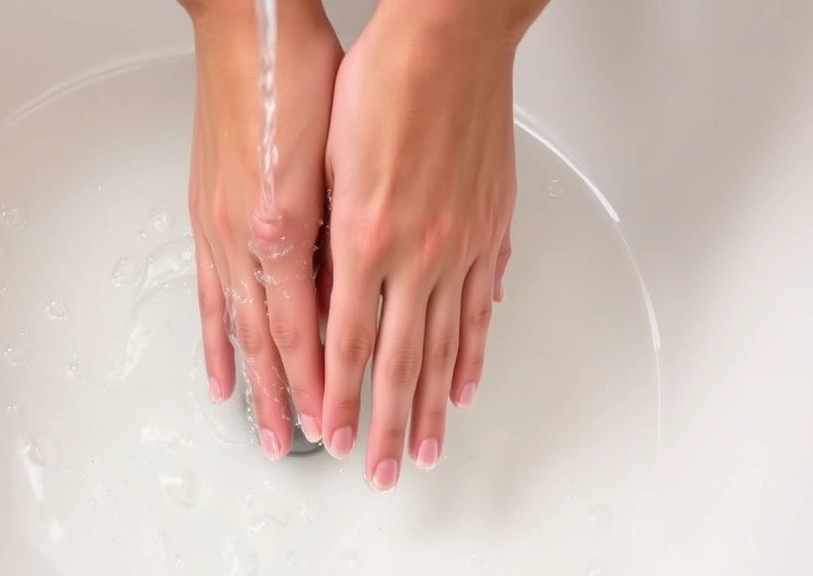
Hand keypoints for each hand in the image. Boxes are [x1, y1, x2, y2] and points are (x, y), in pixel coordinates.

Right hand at [181, 1, 341, 458]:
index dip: (330, 382)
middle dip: (295, 400)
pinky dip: (215, 342)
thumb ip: (349, 227)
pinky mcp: (206, 218)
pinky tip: (220, 372)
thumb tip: (364, 285)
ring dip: (256, 386)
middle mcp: (250, 238)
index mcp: (291, 225)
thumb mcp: (346, 153)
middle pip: (277, 342)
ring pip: (242, 329)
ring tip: (264, 430)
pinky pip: (206, 297)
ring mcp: (221, 231)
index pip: (314, 329)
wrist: (250, 28)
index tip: (345, 420)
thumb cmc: (301, 74)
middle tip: (308, 447)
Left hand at [318, 0, 545, 488]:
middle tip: (378, 470)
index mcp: (365, 236)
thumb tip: (324, 290)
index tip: (329, 435)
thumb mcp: (330, 161)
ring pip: (443, 346)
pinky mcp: (489, 228)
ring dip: (430, 406)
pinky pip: (480, 305)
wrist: (447, 40)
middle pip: (396, 362)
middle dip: (383, 424)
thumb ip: (330, 234)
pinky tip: (465, 381)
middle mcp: (415, 252)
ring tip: (424, 448)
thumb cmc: (383, 82)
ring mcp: (459, 244)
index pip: (343, 342)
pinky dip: (472, 351)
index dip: (335, 397)